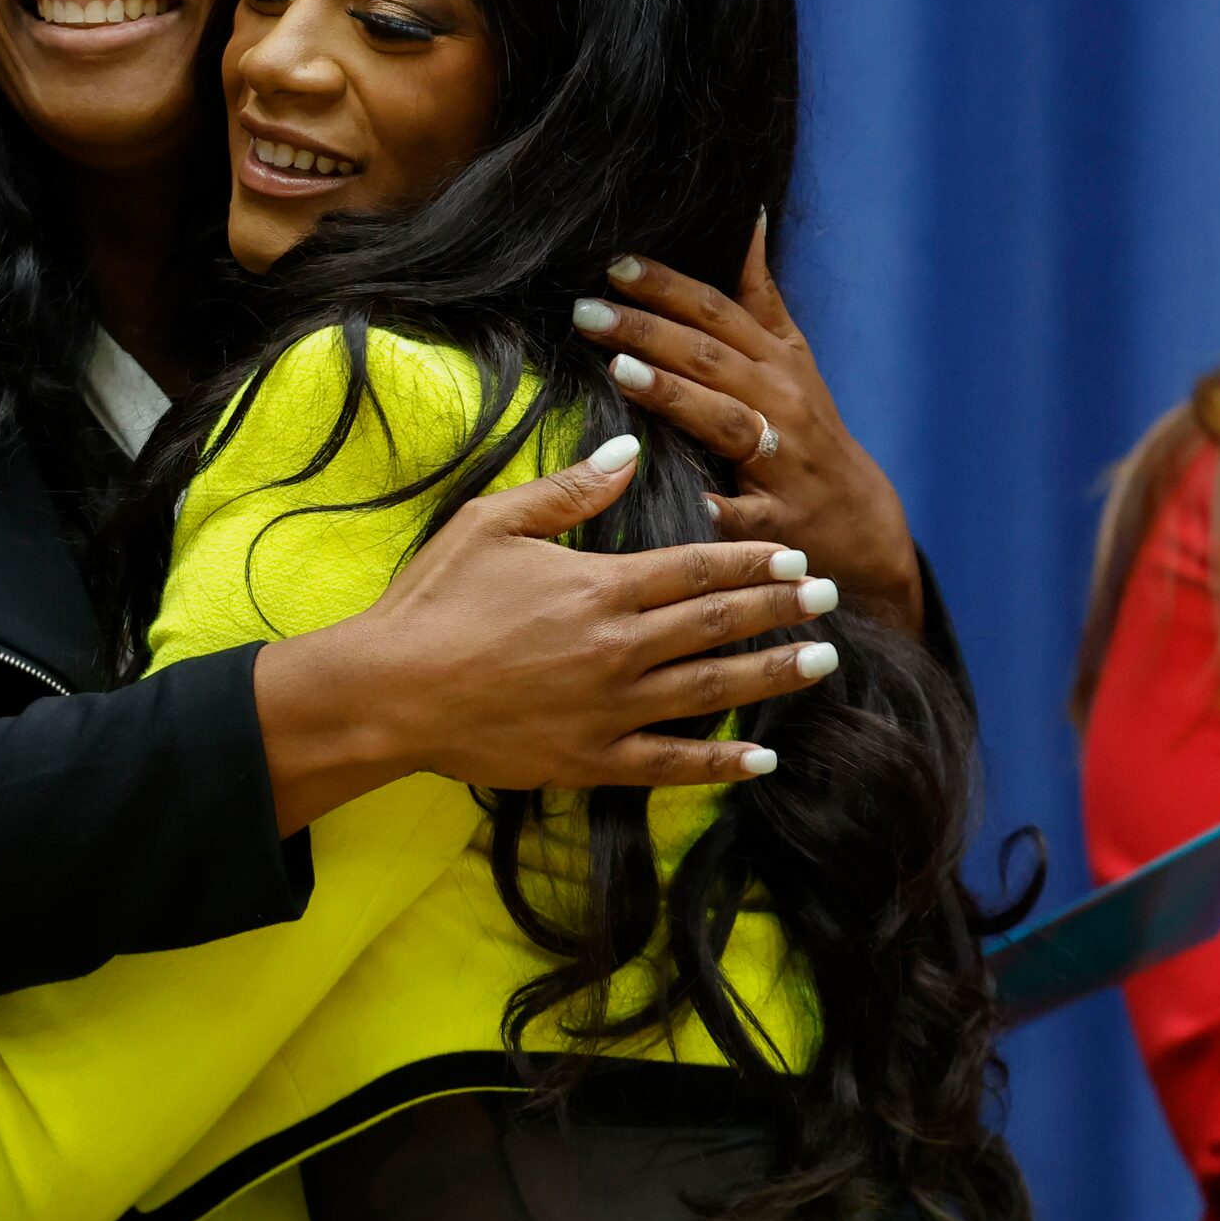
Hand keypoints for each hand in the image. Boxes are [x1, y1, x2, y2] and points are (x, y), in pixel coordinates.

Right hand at [252, 435, 843, 831]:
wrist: (389, 692)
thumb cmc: (434, 601)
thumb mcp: (493, 524)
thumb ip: (569, 492)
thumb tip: (630, 456)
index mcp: (600, 586)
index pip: (697, 569)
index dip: (751, 559)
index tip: (794, 554)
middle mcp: (618, 648)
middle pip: (718, 624)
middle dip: (780, 607)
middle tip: (829, 597)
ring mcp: (610, 710)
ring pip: (710, 690)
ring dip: (771, 674)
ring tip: (822, 662)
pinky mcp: (592, 760)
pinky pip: (672, 765)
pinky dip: (721, 761)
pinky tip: (763, 757)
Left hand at [569, 218, 926, 635]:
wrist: (861, 521)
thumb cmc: (810, 431)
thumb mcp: (793, 356)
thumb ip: (761, 294)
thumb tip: (748, 218)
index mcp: (776, 361)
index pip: (717, 313)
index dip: (667, 287)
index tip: (614, 265)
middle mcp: (780, 403)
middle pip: (709, 358)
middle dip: (647, 331)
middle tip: (586, 311)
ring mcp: (780, 462)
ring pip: (724, 420)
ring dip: (674, 395)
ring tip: (619, 370)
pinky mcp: (776, 520)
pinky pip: (742, 514)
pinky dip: (715, 509)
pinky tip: (681, 498)